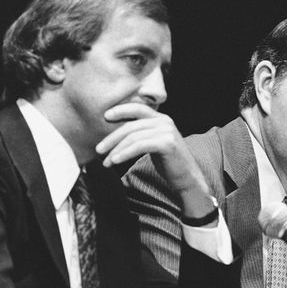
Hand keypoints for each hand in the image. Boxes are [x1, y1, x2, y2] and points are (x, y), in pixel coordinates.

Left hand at [96, 103, 210, 217]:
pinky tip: (115, 160)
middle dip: (112, 138)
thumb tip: (117, 134)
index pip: (138, 108)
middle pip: (131, 126)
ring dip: (116, 150)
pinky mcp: (167, 143)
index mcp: (162, 119)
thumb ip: (142, 134)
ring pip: (133, 137)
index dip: (120, 110)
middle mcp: (165, 121)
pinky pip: (139, 146)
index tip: (105, 117)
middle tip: (99, 149)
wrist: (187, 178)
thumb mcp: (154, 143)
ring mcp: (167, 131)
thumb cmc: (169, 163)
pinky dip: (125, 153)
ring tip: (106, 161)